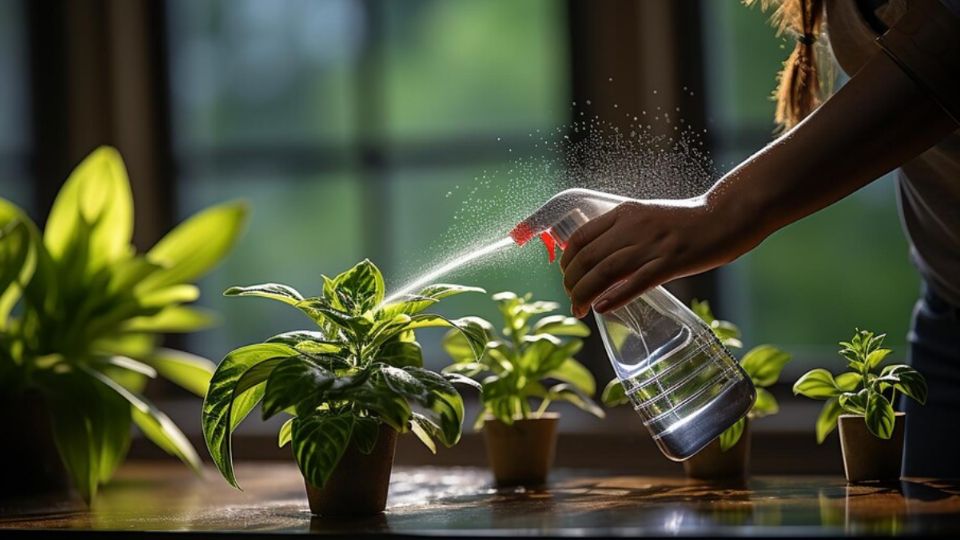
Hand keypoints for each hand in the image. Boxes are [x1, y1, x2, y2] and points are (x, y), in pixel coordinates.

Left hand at [558, 197, 760, 317]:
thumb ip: (625, 233)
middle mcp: (633, 227)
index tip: (566, 276)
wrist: (725, 216)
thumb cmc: (687, 221)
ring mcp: (652, 245)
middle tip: (572, 300)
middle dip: (572, 283)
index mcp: (624, 213)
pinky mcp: (671, 262)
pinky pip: (637, 282)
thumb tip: (602, 259)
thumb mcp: (647, 218)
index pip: (581, 237)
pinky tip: (601, 309)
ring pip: (605, 272)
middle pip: (588, 258)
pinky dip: (615, 297)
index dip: (567, 261)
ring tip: (579, 309)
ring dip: (585, 294)